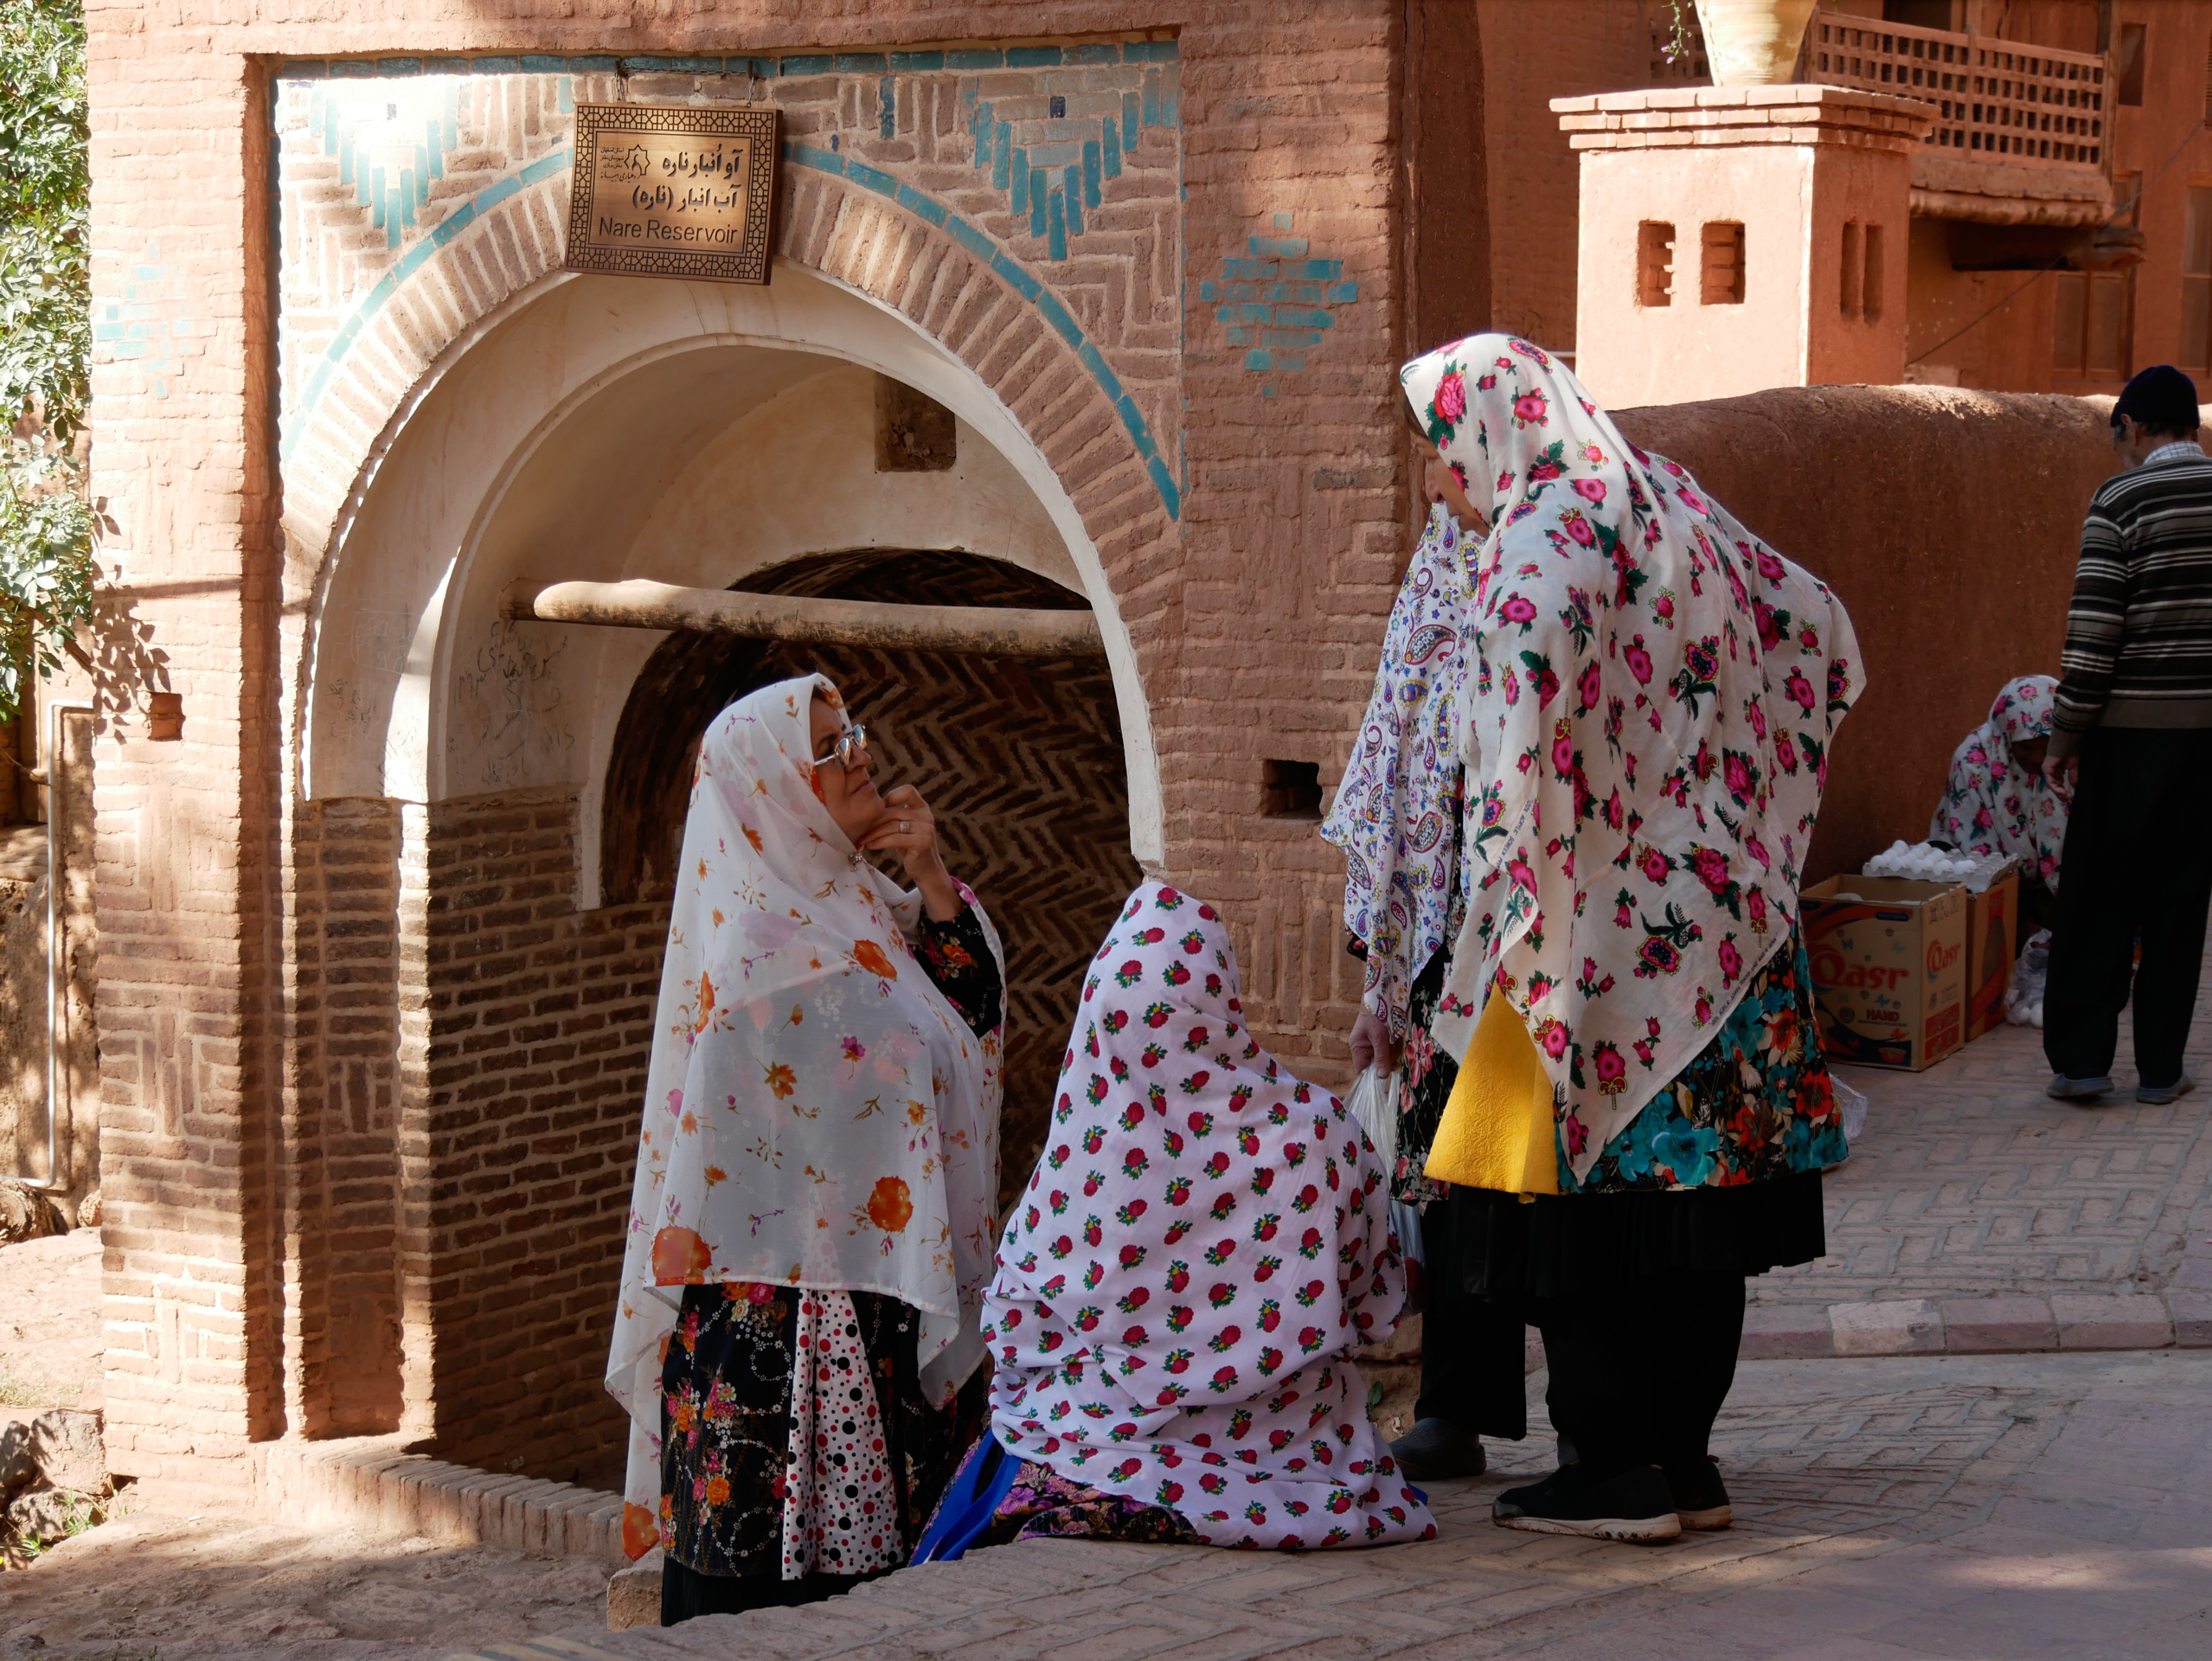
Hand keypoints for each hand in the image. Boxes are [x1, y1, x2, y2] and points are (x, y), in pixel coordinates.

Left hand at [862, 783, 961, 919]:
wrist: (927, 870)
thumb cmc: (910, 848)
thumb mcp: (904, 828)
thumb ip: (894, 817)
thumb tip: (867, 808)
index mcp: (923, 808)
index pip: (908, 791)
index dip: (891, 797)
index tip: (879, 811)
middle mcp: (926, 816)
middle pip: (893, 812)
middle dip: (873, 821)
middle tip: (860, 830)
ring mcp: (926, 829)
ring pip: (891, 826)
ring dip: (873, 833)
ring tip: (863, 840)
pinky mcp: (921, 842)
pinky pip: (894, 839)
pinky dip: (879, 842)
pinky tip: (871, 846)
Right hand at [1349, 1009, 1398, 1075]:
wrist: (1383, 995)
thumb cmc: (1377, 1014)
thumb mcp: (1380, 1036)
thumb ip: (1381, 1057)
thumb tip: (1381, 1077)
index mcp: (1358, 1048)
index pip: (1362, 1070)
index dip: (1373, 1074)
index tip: (1387, 1070)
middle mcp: (1365, 1048)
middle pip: (1379, 1065)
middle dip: (1389, 1055)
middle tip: (1392, 1042)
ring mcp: (1374, 1044)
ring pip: (1388, 1057)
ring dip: (1395, 1048)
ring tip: (1394, 1035)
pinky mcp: (1383, 1040)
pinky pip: (1392, 1049)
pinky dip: (1397, 1043)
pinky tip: (1396, 1034)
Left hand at [2041, 751, 2078, 802]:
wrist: (2068, 743)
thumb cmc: (2071, 753)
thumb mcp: (2074, 768)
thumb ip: (2073, 778)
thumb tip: (2075, 788)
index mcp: (2058, 771)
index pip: (2059, 784)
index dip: (2064, 792)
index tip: (2071, 798)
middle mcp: (2052, 772)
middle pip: (2055, 786)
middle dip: (2061, 794)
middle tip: (2068, 800)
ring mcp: (2048, 771)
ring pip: (2052, 785)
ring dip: (2059, 793)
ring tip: (2066, 798)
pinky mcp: (2046, 769)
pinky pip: (2050, 781)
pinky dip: (2056, 788)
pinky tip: (2062, 792)